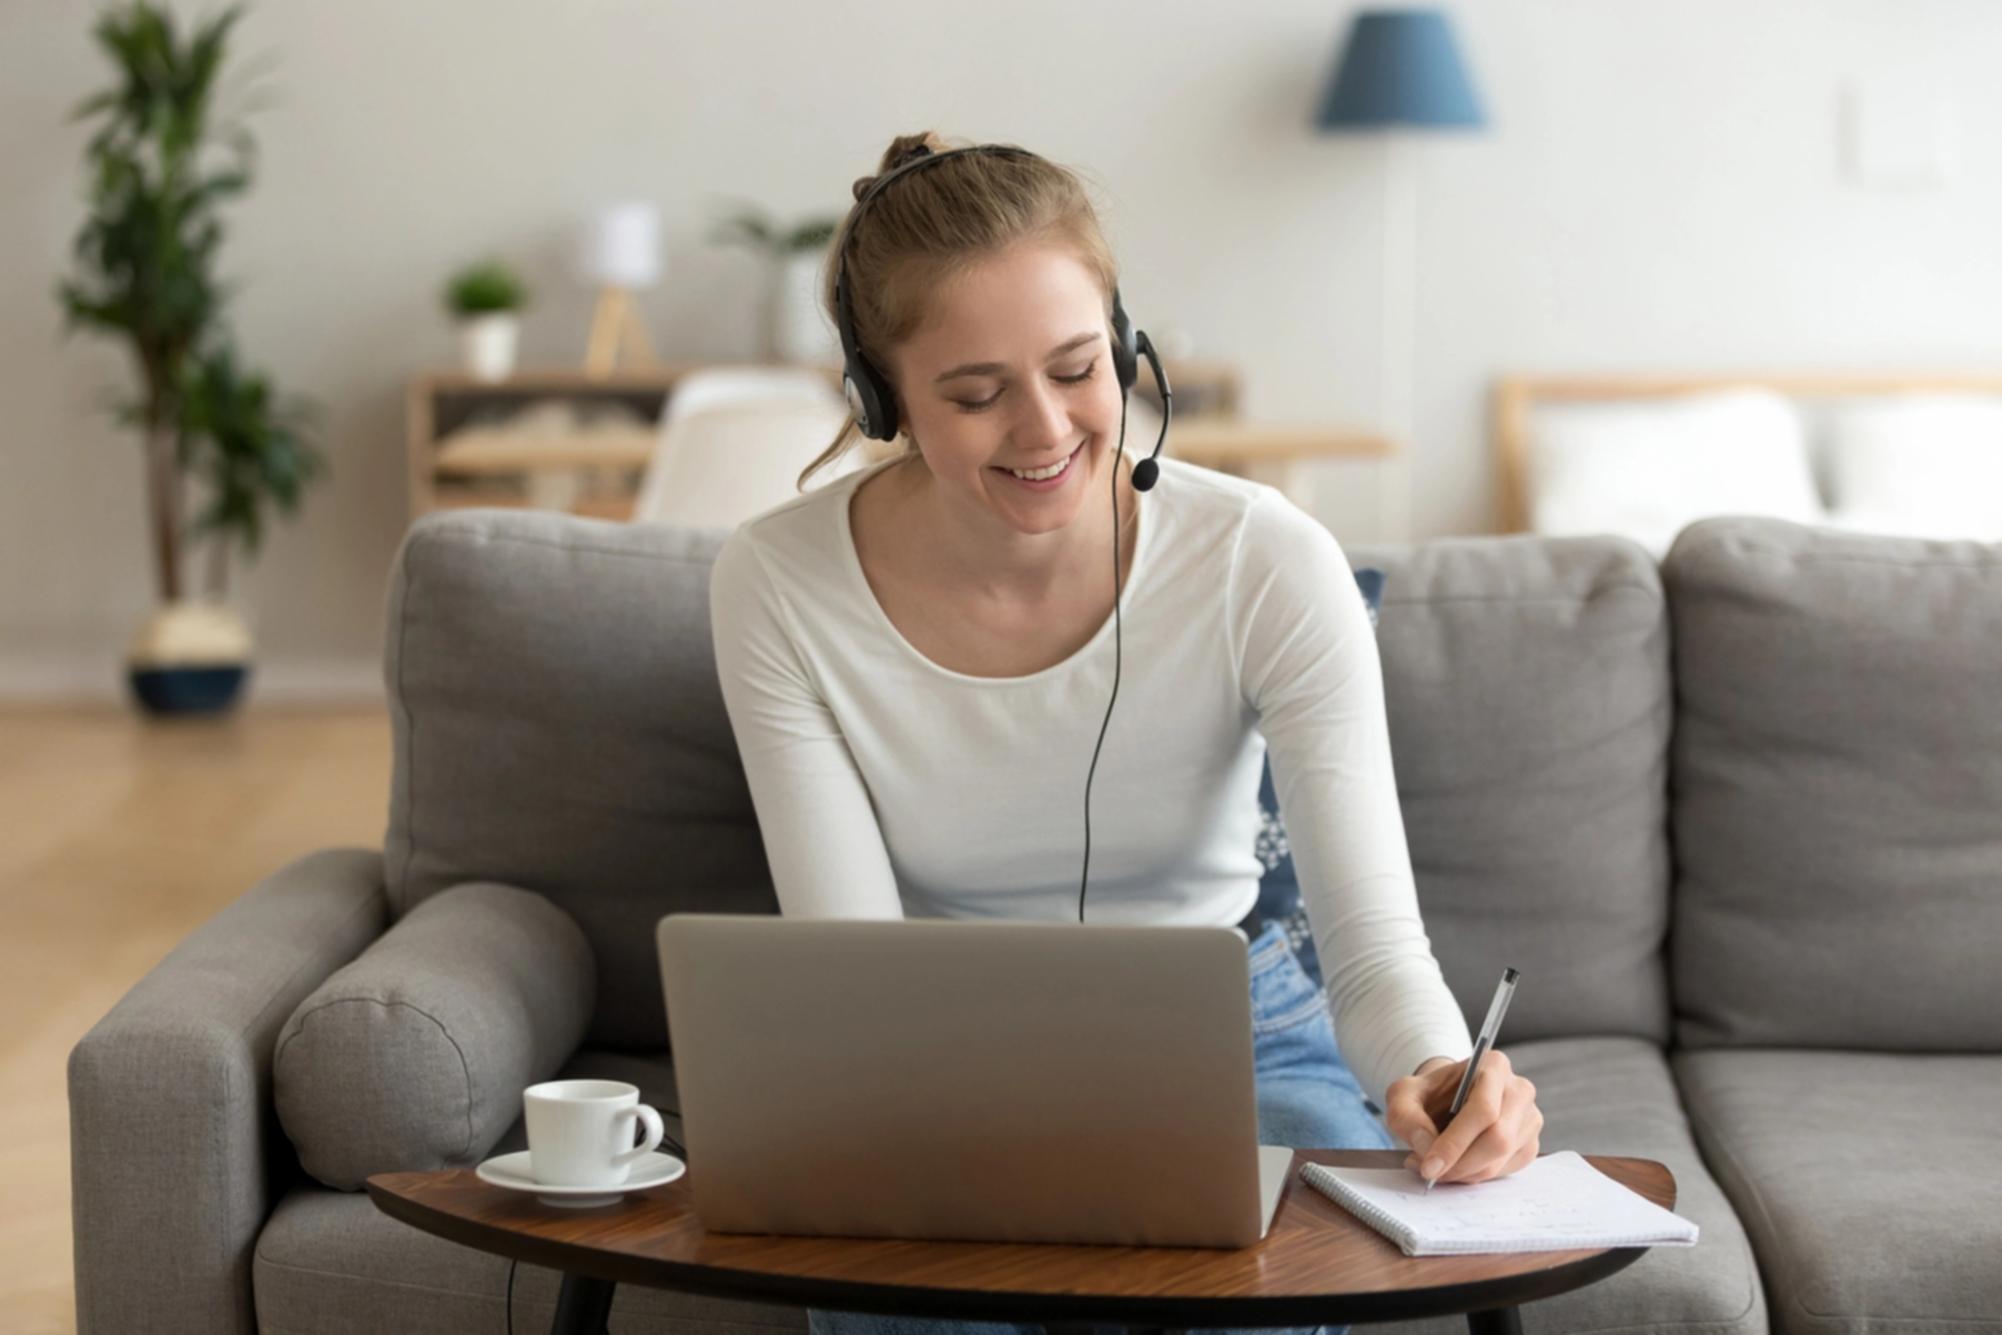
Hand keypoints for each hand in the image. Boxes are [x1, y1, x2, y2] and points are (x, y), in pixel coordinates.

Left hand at [1382, 1049, 1542, 1185]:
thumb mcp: (1403, 1095)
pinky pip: (1506, 1171)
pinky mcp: (1529, 1144)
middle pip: (1498, 1138)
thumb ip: (1407, 1117)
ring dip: (1466, 1172)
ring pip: (1502, 1158)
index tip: (1430, 1167)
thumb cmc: (1428, 1094)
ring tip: (1436, 1167)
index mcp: (1493, 1065)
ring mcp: (1529, 1118)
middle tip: (1430, 1173)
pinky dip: (1477, 1176)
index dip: (1455, 1143)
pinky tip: (1457, 1166)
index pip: (1483, 1109)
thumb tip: (1427, 1147)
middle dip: (1460, 1164)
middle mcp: (1519, 1089)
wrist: (1446, 1100)